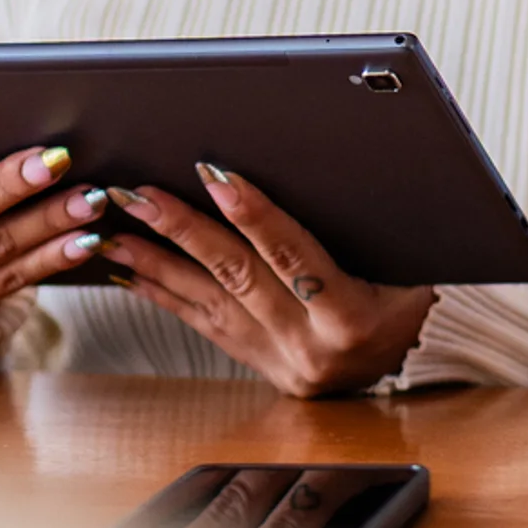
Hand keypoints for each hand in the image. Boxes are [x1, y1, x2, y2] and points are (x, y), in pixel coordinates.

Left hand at [96, 167, 436, 396]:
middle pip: (238, 277)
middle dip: (183, 230)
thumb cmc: (413, 296)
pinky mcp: (257, 362)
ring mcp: (278, 359)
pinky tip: (129, 270)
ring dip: (156, 261)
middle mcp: (309, 346)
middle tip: (139, 195)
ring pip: (208, 301)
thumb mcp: (412, 266)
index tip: (216, 173)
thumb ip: (368, 228)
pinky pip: (201, 323)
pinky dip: (162, 293)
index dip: (255, 214)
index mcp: (352, 320)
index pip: (295, 257)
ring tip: (114, 229)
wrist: (412, 363)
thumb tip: (331, 164)